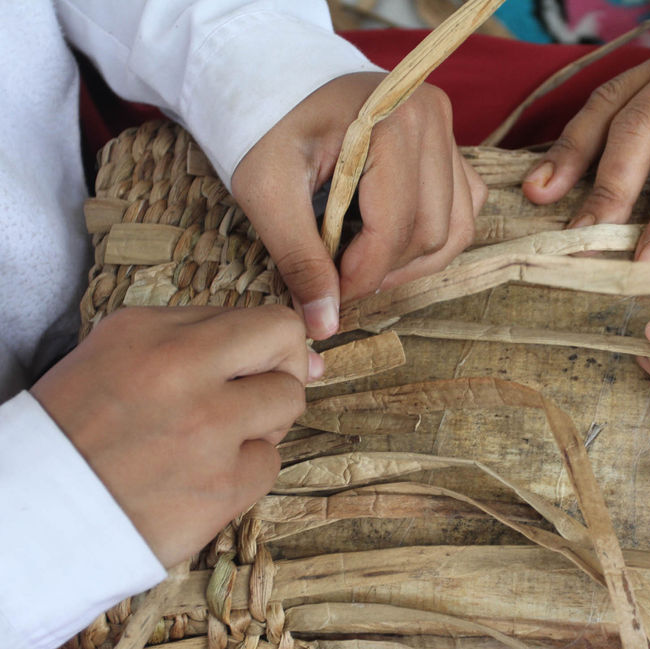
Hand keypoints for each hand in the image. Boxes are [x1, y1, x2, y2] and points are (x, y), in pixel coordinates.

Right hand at [30, 306, 321, 567]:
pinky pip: (270, 463)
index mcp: (151, 332)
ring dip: (263, 423)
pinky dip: (244, 473)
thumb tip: (308, 356)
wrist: (36, 513)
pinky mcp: (221, 485)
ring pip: (289, 402)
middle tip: (256, 397)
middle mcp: (180, 369)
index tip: (260, 367)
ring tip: (215, 442)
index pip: (259, 316)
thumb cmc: (79, 433)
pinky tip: (202, 480)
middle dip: (286, 367)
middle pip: (287, 340)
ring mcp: (206, 427)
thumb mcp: (117, 358)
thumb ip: (203, 341)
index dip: (270, 345)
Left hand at [232, 72, 486, 339]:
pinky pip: (463, 210)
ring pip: (454, 230)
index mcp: (391, 122)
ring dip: (411, 261)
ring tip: (363, 262)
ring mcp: (448, 131)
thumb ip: (299, 258)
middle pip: (430, 233)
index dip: (363, 276)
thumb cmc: (265, 126)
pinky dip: (433, 238)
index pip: (395, 227)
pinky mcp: (451, 146)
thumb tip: (324, 324)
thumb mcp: (267, 191)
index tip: (328, 295)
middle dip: (384, 270)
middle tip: (339, 279)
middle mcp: (432, 120)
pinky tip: (391, 240)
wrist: (276, 80)